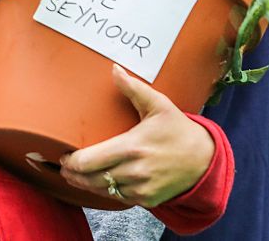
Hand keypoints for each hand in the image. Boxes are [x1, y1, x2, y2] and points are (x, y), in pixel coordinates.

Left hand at [59, 65, 214, 208]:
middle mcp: (134, 171)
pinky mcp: (146, 200)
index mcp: (131, 147)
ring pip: (101, 190)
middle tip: (63, 166)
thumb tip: (114, 69)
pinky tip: (97, 182)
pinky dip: (105, 191)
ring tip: (74, 175)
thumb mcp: (159, 105)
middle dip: (72, 173)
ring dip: (84, 184)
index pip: (88, 161)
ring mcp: (140, 188)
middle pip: (89, 178)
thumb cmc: (179, 130)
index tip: (63, 155)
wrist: (205, 160)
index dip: (71, 161)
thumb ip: (134, 88)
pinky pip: (117, 198)